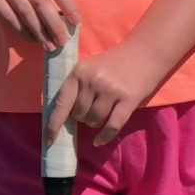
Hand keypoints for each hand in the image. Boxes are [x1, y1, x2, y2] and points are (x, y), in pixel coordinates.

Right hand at [0, 0, 78, 47]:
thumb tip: (64, 22)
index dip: (67, 4)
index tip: (76, 22)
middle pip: (41, 1)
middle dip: (54, 23)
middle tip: (62, 41)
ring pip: (26, 12)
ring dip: (40, 32)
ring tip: (49, 45)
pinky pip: (11, 18)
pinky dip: (23, 31)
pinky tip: (32, 40)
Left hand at [45, 38, 165, 146]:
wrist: (146, 52)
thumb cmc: (115, 62)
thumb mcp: (90, 67)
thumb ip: (77, 87)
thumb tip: (63, 117)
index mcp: (79, 72)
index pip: (61, 103)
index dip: (53, 125)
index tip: (48, 141)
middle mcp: (93, 80)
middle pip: (78, 115)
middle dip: (83, 116)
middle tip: (93, 106)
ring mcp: (111, 90)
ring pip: (94, 121)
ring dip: (95, 122)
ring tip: (104, 110)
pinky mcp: (128, 99)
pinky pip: (112, 126)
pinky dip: (104, 137)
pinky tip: (99, 142)